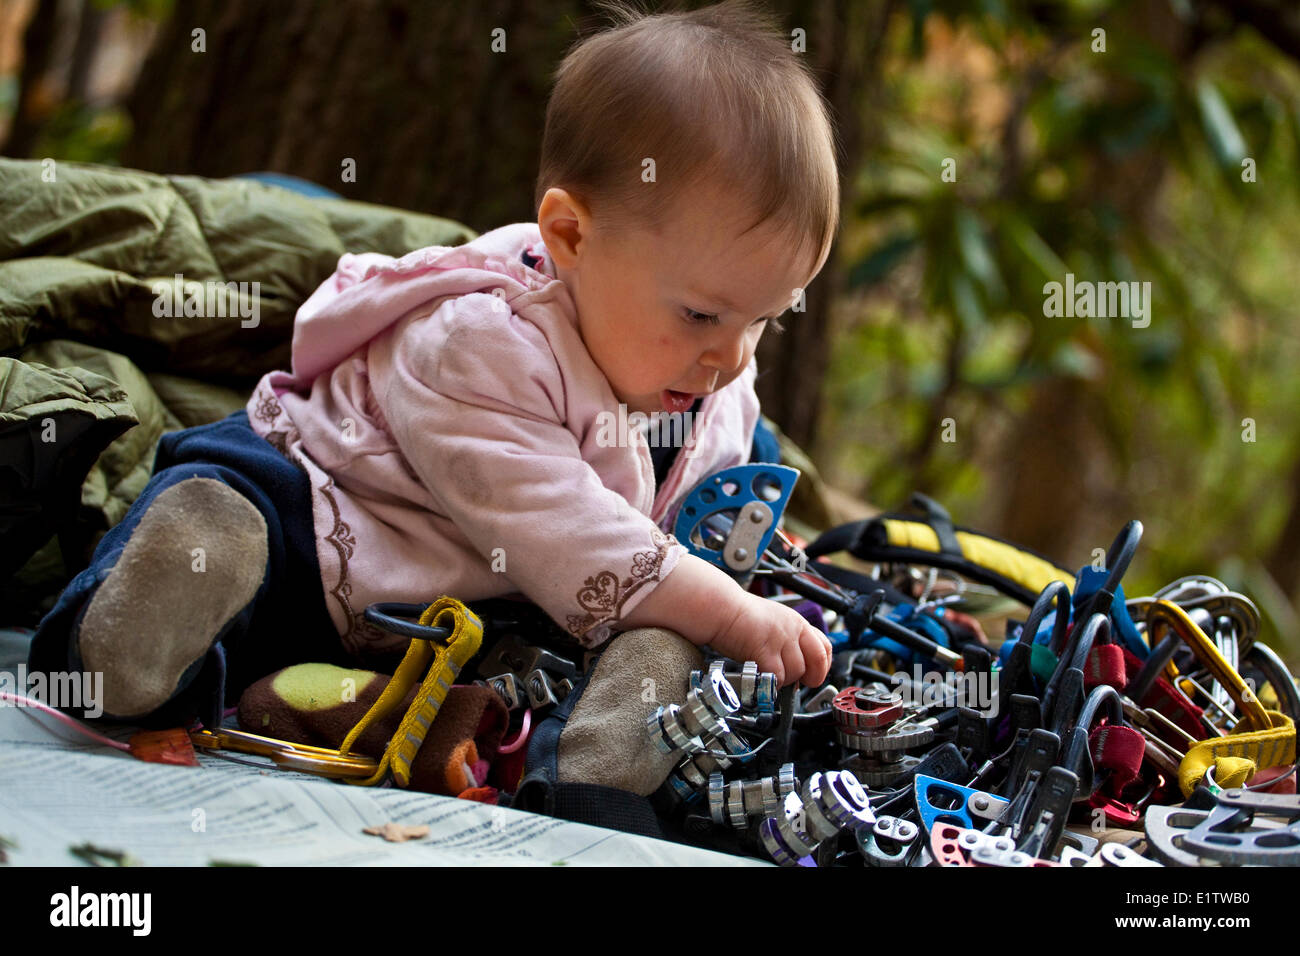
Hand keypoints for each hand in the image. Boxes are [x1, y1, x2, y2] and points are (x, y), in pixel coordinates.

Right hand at [711, 590, 831, 687]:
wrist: (719, 608)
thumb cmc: (738, 615)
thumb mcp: (773, 622)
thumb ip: (788, 640)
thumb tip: (795, 666)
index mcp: (797, 622)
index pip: (825, 646)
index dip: (822, 665)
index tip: (813, 675)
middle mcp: (792, 629)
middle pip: (816, 661)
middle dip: (810, 677)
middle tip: (796, 683)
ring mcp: (780, 639)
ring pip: (796, 672)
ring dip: (783, 680)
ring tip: (768, 673)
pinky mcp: (765, 649)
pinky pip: (776, 676)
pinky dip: (770, 682)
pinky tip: (761, 676)